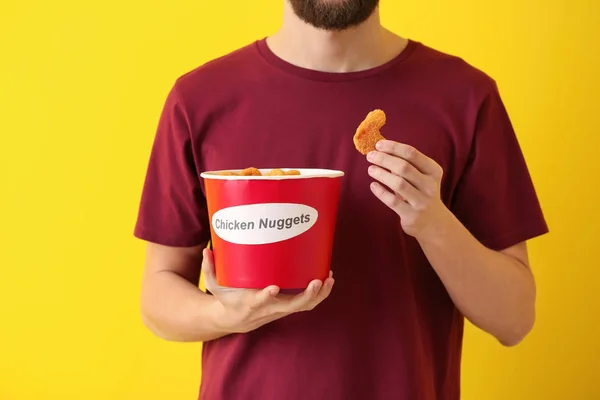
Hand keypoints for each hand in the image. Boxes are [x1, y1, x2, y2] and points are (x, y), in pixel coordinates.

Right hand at [202, 248, 334, 333]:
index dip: (266, 297)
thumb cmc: (226, 298)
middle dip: (306, 295)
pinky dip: (320, 295)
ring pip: (304, 307)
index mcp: (250, 304)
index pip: (259, 302)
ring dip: (319, 295)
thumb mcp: (215, 285)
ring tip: (329, 278)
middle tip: (316, 281)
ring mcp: (280, 309)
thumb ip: (210, 268)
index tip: (273, 287)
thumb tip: (207, 250)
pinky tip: (328, 280)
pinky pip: (307, 304)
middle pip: (292, 306)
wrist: (234, 320)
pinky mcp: (287, 307)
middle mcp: (268, 309)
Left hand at [366, 140, 449, 238]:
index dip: (393, 147)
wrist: (433, 222)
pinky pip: (393, 201)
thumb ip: (406, 165)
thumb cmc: (421, 193)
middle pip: (404, 167)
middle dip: (384, 159)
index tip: (378, 144)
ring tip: (370, 169)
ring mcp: (421, 201)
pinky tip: (373, 185)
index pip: (412, 154)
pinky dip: (381, 192)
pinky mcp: (412, 215)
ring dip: (382, 174)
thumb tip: (381, 150)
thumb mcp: (421, 177)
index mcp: (433, 171)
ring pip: (399, 183)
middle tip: (370, 156)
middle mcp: (430, 185)